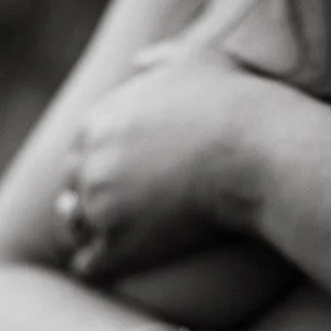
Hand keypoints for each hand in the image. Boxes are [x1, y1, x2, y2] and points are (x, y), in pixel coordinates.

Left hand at [57, 43, 267, 280]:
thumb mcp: (197, 59)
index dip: (99, 163)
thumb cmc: (237, 102)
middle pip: (73, 185)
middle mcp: (91, 161)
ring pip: (76, 226)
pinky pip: (89, 264)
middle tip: (110, 214)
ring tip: (105, 245)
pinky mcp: (119, 244)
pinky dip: (97, 267)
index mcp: (101, 118)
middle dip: (88, 196)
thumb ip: (161, 58)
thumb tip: (139, 61)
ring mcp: (101, 205)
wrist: (256, 150)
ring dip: (89, 234)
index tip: (118, 177)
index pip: (81, 147)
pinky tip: (110, 271)